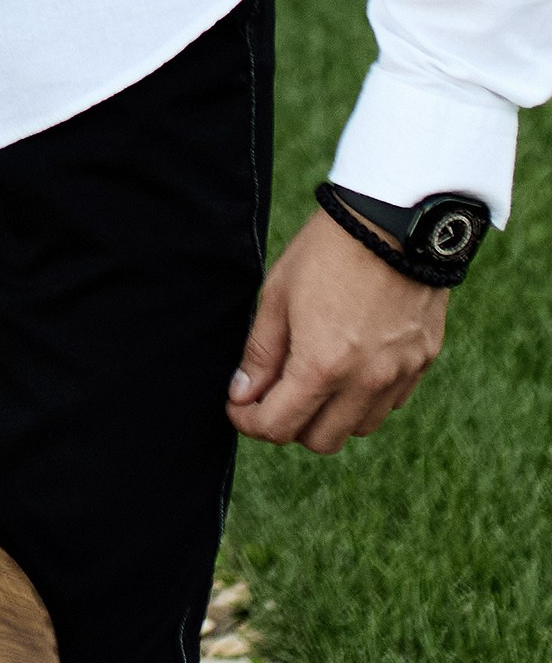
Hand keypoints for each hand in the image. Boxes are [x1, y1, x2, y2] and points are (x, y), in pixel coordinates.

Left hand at [227, 205, 447, 453]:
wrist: (395, 221)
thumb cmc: (327, 252)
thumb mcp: (277, 295)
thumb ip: (260, 353)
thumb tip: (243, 395)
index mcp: (322, 365)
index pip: (279, 427)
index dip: (249, 422)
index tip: (239, 406)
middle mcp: (366, 381)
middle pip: (321, 440)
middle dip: (289, 424)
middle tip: (274, 394)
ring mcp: (400, 374)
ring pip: (359, 427)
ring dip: (330, 415)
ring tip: (314, 378)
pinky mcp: (422, 362)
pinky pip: (390, 403)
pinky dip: (365, 398)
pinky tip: (351, 366)